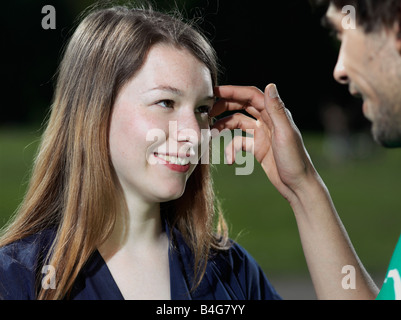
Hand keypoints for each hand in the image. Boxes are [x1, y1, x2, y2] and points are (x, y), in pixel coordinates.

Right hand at [211, 84, 317, 202]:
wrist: (297, 186)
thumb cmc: (295, 160)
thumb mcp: (285, 133)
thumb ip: (277, 110)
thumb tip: (270, 85)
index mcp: (275, 114)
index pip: (251, 96)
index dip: (232, 91)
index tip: (214, 92)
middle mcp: (268, 121)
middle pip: (242, 106)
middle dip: (224, 107)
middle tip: (208, 113)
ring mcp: (262, 134)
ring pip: (237, 123)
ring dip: (224, 128)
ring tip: (212, 135)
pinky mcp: (257, 148)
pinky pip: (239, 142)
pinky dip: (232, 149)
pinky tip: (230, 160)